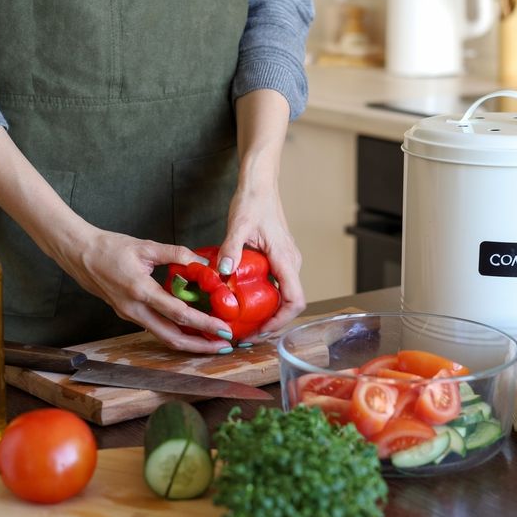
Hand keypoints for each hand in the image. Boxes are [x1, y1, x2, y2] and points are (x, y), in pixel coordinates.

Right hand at [54, 227, 235, 353]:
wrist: (79, 254)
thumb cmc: (110, 248)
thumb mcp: (146, 246)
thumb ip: (176, 253)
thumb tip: (202, 262)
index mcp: (140, 291)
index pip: (179, 314)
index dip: (204, 324)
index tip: (223, 328)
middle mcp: (135, 309)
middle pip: (172, 337)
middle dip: (200, 345)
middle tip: (224, 346)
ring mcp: (130, 315)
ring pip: (163, 337)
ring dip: (189, 343)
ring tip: (212, 342)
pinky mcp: (128, 315)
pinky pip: (155, 329)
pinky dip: (175, 333)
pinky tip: (191, 330)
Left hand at [217, 89, 306, 338]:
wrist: (260, 182)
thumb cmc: (253, 200)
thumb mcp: (238, 224)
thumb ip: (231, 249)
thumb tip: (222, 272)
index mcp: (285, 259)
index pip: (294, 301)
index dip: (280, 322)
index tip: (259, 331)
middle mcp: (291, 262)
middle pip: (289, 303)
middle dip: (270, 322)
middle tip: (246, 334)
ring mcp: (287, 260)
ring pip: (283, 294)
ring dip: (267, 312)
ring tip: (243, 321)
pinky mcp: (279, 257)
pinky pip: (277, 284)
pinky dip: (264, 298)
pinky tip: (243, 299)